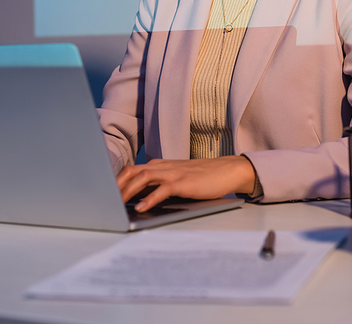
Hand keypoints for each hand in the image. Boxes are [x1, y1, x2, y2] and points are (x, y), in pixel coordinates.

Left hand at [117, 156, 256, 211]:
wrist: (227, 170)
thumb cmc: (202, 177)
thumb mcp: (177, 178)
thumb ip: (159, 184)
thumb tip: (138, 200)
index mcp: (160, 165)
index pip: (132, 170)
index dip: (116, 181)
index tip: (102, 194)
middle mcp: (164, 166)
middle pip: (132, 171)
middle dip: (116, 185)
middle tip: (103, 200)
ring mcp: (174, 172)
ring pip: (144, 177)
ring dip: (128, 191)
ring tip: (116, 205)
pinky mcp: (184, 182)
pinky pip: (163, 189)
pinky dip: (150, 198)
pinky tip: (142, 208)